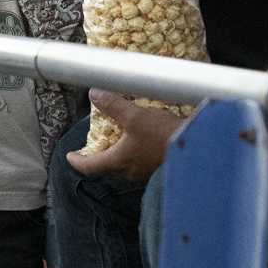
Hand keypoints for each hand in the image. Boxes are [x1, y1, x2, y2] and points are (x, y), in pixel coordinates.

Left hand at [67, 89, 184, 182]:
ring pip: (124, 166)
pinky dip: (135, 152)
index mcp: (118, 162)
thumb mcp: (135, 116)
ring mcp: (145, 173)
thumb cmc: (162, 137)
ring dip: (118, 153)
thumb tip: (94, 94)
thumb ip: (114, 105)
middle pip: (106, 167)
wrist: (197, 151)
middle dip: (98, 156)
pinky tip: (143, 139)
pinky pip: (140, 163)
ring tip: (119, 137)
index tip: (70, 156)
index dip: (76, 161)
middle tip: (94, 145)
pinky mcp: (158, 168)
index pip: (89, 167)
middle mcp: (128, 172)